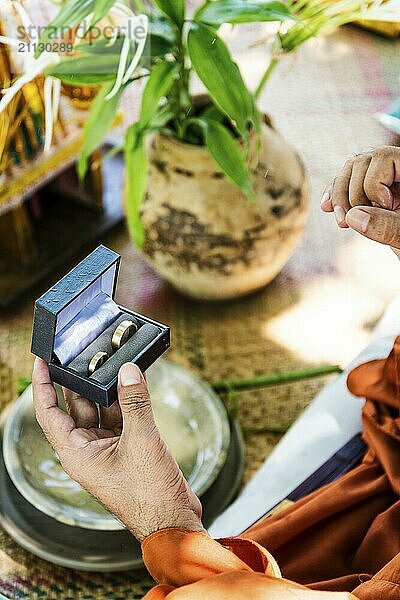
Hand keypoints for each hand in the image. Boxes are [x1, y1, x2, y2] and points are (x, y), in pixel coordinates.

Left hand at [32, 358, 204, 540]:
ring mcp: (108, 448)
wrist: (173, 520)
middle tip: (85, 353)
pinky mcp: (128, 447)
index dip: (43, 385)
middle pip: (77, 406)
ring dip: (109, 388)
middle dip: (82, 380)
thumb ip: (135, 403)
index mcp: (77, 453)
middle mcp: (88, 449)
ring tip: (115, 362)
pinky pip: (123, 416)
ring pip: (102, 409)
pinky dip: (128, 399)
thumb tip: (129, 372)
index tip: (42, 361)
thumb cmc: (149, 494)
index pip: (49, 413)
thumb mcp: (141, 441)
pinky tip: (135, 381)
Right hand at [321, 145, 399, 256]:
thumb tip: (352, 216)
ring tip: (342, 222)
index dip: (375, 182)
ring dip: (340, 196)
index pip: (384, 158)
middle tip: (350, 223)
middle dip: (352, 193)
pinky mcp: (374, 192)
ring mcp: (386, 180)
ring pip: (351, 170)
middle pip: (363, 162)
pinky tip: (326, 208)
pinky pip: (349, 182)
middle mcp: (398, 170)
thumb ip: (387, 227)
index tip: (385, 207)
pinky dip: (337, 195)